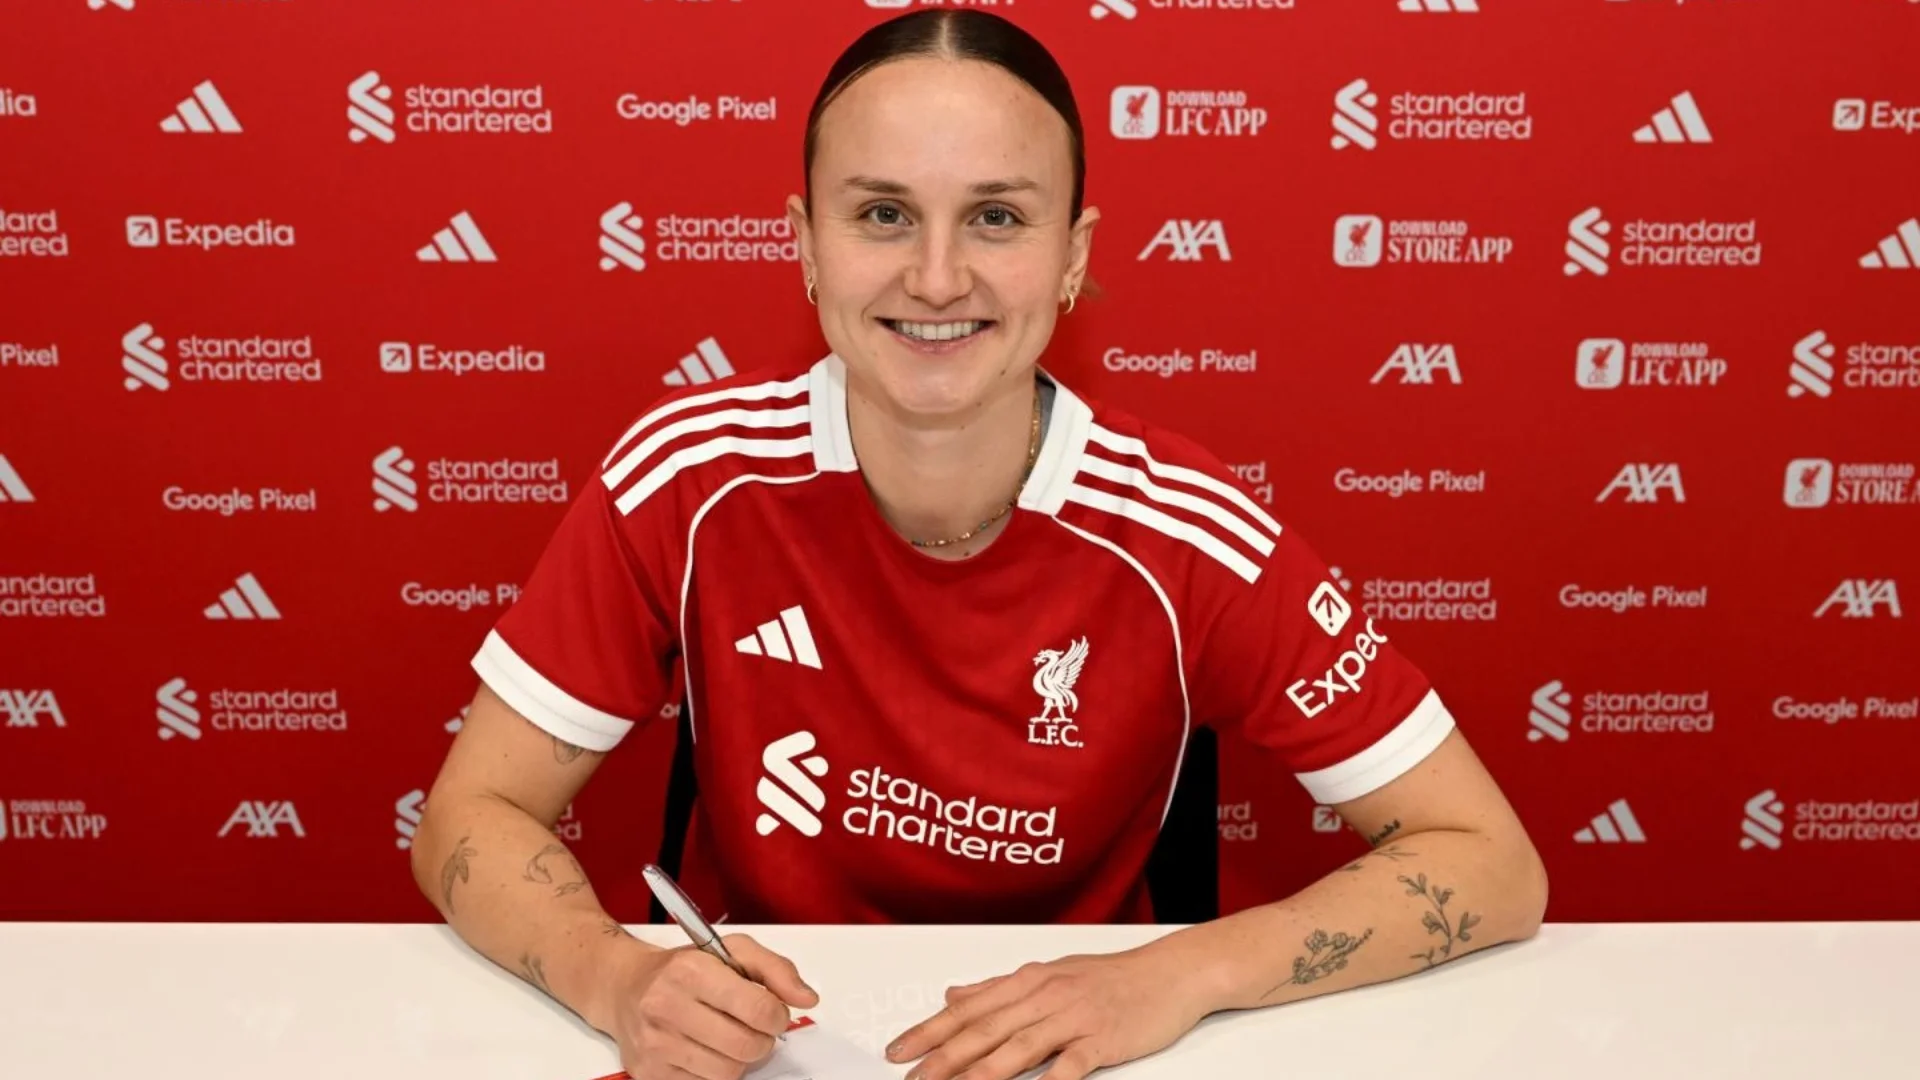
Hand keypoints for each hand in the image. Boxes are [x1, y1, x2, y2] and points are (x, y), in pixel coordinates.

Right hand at [602, 934, 818, 1079]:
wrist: (624, 987)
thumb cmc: (683, 968)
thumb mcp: (731, 951)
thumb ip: (775, 969)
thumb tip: (807, 998)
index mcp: (691, 970)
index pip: (758, 1009)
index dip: (778, 1016)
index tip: (774, 1013)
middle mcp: (667, 1006)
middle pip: (746, 1046)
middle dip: (762, 1040)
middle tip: (754, 1028)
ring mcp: (656, 1043)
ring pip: (728, 1072)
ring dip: (740, 1059)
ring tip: (729, 1038)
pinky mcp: (649, 1072)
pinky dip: (714, 1072)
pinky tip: (706, 1050)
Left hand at [884, 947, 1210, 1079]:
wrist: (1172, 972)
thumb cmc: (1112, 977)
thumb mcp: (1050, 974)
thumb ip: (999, 988)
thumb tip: (954, 993)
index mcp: (1028, 981)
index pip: (968, 1009)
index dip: (929, 1031)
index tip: (898, 1051)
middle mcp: (1045, 995)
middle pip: (985, 1030)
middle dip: (943, 1057)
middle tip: (912, 1079)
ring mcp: (1074, 1017)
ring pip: (1019, 1046)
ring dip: (982, 1072)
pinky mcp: (1103, 1038)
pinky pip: (1071, 1062)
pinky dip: (1049, 1079)